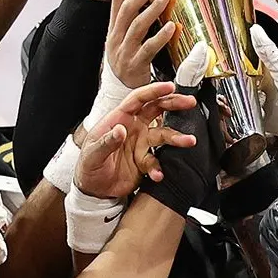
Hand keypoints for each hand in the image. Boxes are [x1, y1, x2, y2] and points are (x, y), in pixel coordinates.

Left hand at [73, 81, 200, 200]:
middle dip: (173, 104)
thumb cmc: (88, 167)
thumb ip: (107, 142)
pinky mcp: (145, 160)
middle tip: (189, 102)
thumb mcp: (92, 154)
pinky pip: (157, 160)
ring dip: (176, 138)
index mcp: (118, 119)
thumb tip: (120, 129)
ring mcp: (141, 143)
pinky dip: (159, 167)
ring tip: (188, 141)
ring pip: (163, 134)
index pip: (137, 99)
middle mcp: (133, 128)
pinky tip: (158, 175)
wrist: (94, 190)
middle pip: (156, 109)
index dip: (153, 91)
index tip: (169, 86)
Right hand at [106, 0, 178, 89]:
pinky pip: (149, 48)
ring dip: (153, 9)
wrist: (121, 93)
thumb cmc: (128, 62)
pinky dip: (161, 36)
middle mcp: (115, 38)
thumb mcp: (126, 39)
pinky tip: (173, 26)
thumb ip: (134, 19)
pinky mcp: (136, 66)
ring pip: (137, 26)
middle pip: (126, 9)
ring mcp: (124, 52)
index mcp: (113, 29)